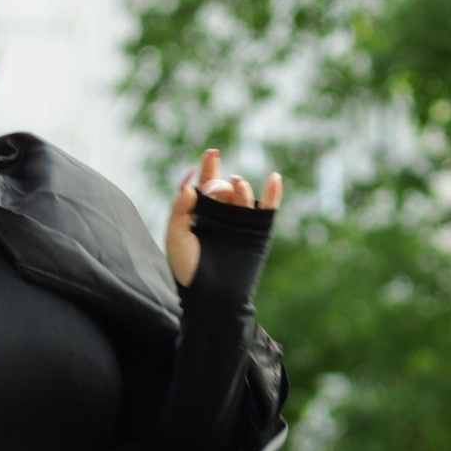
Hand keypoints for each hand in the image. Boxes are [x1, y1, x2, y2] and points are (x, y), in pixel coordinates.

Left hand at [165, 149, 282, 286]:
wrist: (211, 296)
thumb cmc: (188, 271)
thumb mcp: (176, 237)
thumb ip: (179, 210)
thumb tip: (189, 185)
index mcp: (201, 214)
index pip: (206, 183)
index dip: (209, 166)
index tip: (211, 154)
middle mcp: (222, 215)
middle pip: (224, 187)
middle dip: (219, 184)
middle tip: (215, 192)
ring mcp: (241, 223)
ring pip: (243, 195)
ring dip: (241, 186)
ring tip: (237, 182)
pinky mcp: (257, 232)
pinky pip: (268, 209)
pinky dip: (273, 193)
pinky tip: (274, 178)